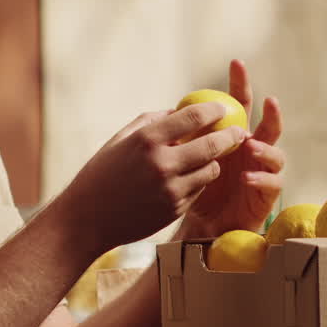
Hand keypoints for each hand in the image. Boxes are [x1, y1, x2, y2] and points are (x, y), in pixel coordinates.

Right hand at [60, 102, 247, 254]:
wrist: (87, 219)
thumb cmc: (101, 174)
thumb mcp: (120, 140)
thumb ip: (151, 122)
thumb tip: (179, 111)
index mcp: (147, 139)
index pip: (193, 117)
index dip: (213, 110)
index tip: (223, 107)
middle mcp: (162, 163)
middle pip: (211, 144)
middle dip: (230, 136)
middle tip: (239, 131)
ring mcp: (171, 189)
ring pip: (210, 170)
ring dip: (215, 161)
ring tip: (213, 156)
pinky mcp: (175, 209)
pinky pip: (199, 190)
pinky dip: (199, 181)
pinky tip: (190, 178)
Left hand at [182, 59, 285, 236]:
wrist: (198, 226)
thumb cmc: (190, 188)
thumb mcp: (184, 158)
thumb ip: (184, 136)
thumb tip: (170, 110)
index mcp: (232, 136)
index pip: (238, 105)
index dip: (239, 83)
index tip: (236, 62)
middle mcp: (253, 151)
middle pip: (269, 126)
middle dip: (272, 111)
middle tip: (269, 100)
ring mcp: (262, 172)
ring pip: (275, 153)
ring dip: (264, 147)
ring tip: (248, 145)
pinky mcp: (266, 197)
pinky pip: (272, 184)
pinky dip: (260, 178)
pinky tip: (246, 177)